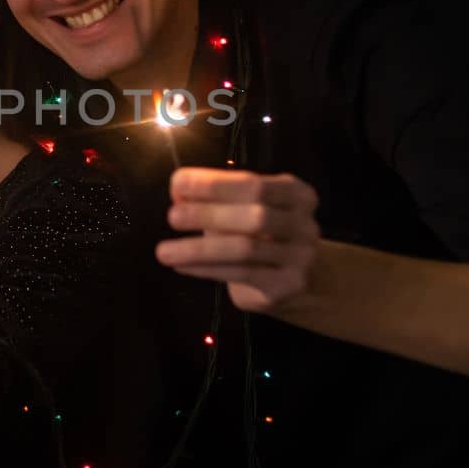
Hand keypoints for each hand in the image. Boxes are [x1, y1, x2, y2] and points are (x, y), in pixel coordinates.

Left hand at [155, 167, 321, 314]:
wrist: (294, 278)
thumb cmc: (259, 236)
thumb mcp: (241, 210)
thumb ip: (215, 198)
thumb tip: (179, 188)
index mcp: (296, 193)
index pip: (253, 183)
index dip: (214, 184)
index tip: (178, 184)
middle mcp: (305, 223)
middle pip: (255, 215)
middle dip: (209, 214)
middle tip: (172, 217)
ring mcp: (302, 256)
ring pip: (245, 249)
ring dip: (199, 249)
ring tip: (164, 251)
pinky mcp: (289, 284)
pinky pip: (242, 274)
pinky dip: (206, 269)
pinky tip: (181, 266)